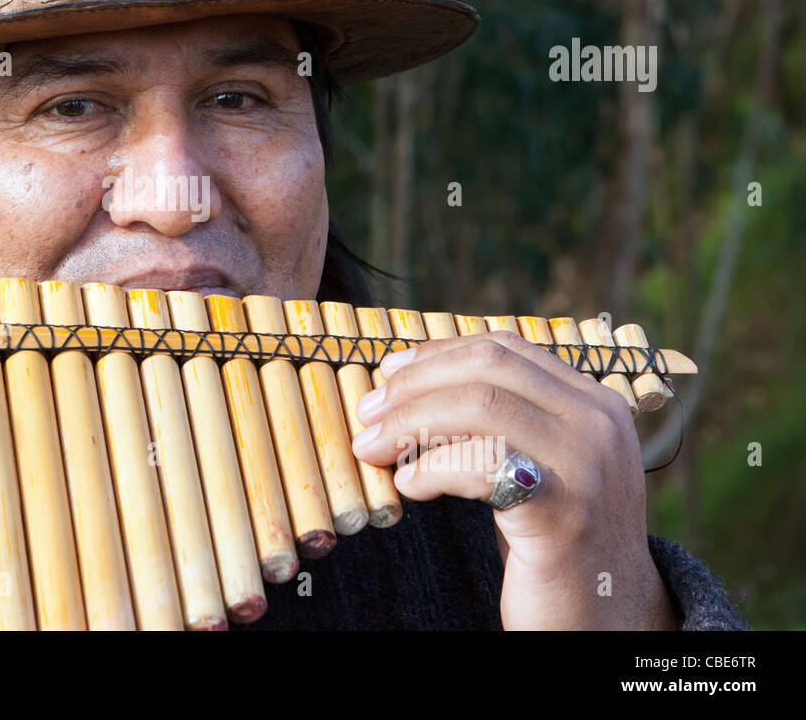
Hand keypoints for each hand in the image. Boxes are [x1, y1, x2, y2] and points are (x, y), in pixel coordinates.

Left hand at [350, 329, 679, 629]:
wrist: (602, 622)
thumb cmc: (552, 541)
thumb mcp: (536, 463)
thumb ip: (500, 419)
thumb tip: (406, 379)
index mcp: (595, 402)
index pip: (506, 348)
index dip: (438, 355)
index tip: (389, 374)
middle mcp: (600, 424)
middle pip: (489, 368)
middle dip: (416, 385)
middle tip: (369, 413)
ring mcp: (588, 465)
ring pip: (482, 406)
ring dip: (411, 423)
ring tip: (374, 449)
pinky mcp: (565, 512)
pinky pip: (482, 465)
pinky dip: (431, 469)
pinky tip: (408, 486)